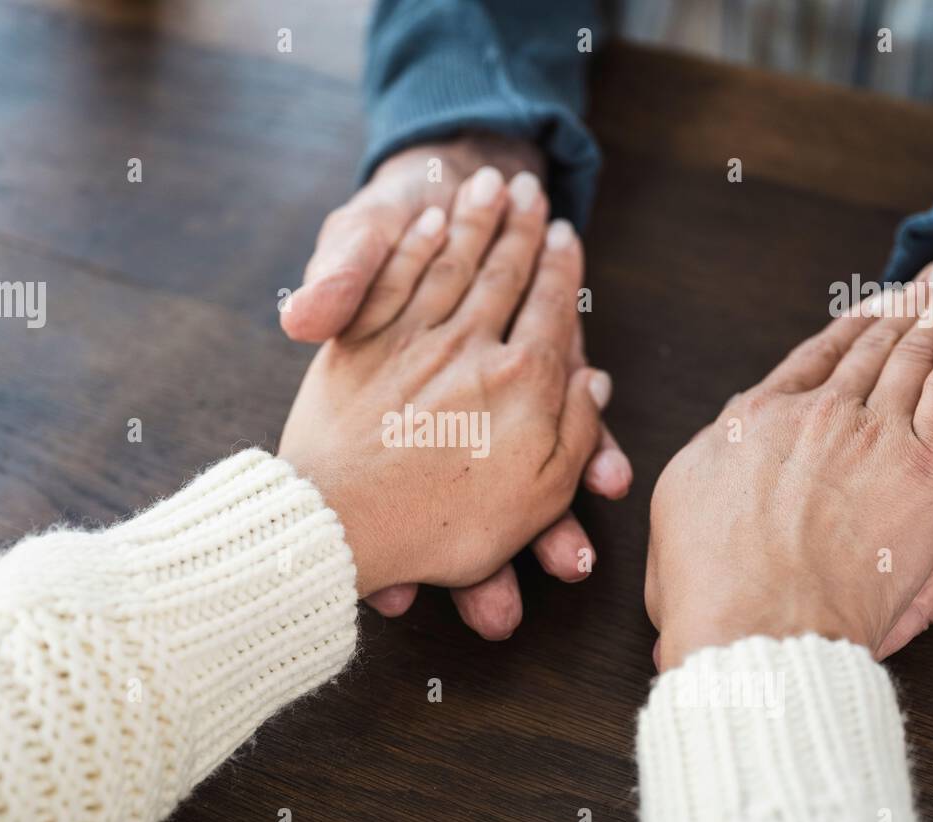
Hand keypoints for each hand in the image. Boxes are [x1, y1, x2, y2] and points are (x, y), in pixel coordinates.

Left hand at [279, 175, 608, 598]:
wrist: (339, 524)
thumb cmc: (444, 527)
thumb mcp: (539, 497)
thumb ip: (576, 433)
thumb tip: (593, 379)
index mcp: (523, 380)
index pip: (551, 306)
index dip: (562, 267)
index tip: (566, 235)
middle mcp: (471, 344)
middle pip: (503, 270)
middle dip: (520, 225)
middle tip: (530, 188)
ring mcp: (411, 336)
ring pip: (452, 260)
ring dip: (474, 217)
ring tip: (489, 183)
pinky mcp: (360, 340)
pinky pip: (394, 277)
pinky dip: (414, 245)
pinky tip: (428, 224)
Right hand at [646, 264, 932, 669]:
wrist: (757, 626)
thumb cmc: (708, 587)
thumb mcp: (677, 510)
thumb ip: (709, 464)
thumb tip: (723, 446)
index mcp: (750, 421)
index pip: (811, 360)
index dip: (846, 329)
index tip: (870, 308)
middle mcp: (810, 413)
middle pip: (868, 347)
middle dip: (906, 306)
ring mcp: (868, 433)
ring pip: (913, 354)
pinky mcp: (920, 465)